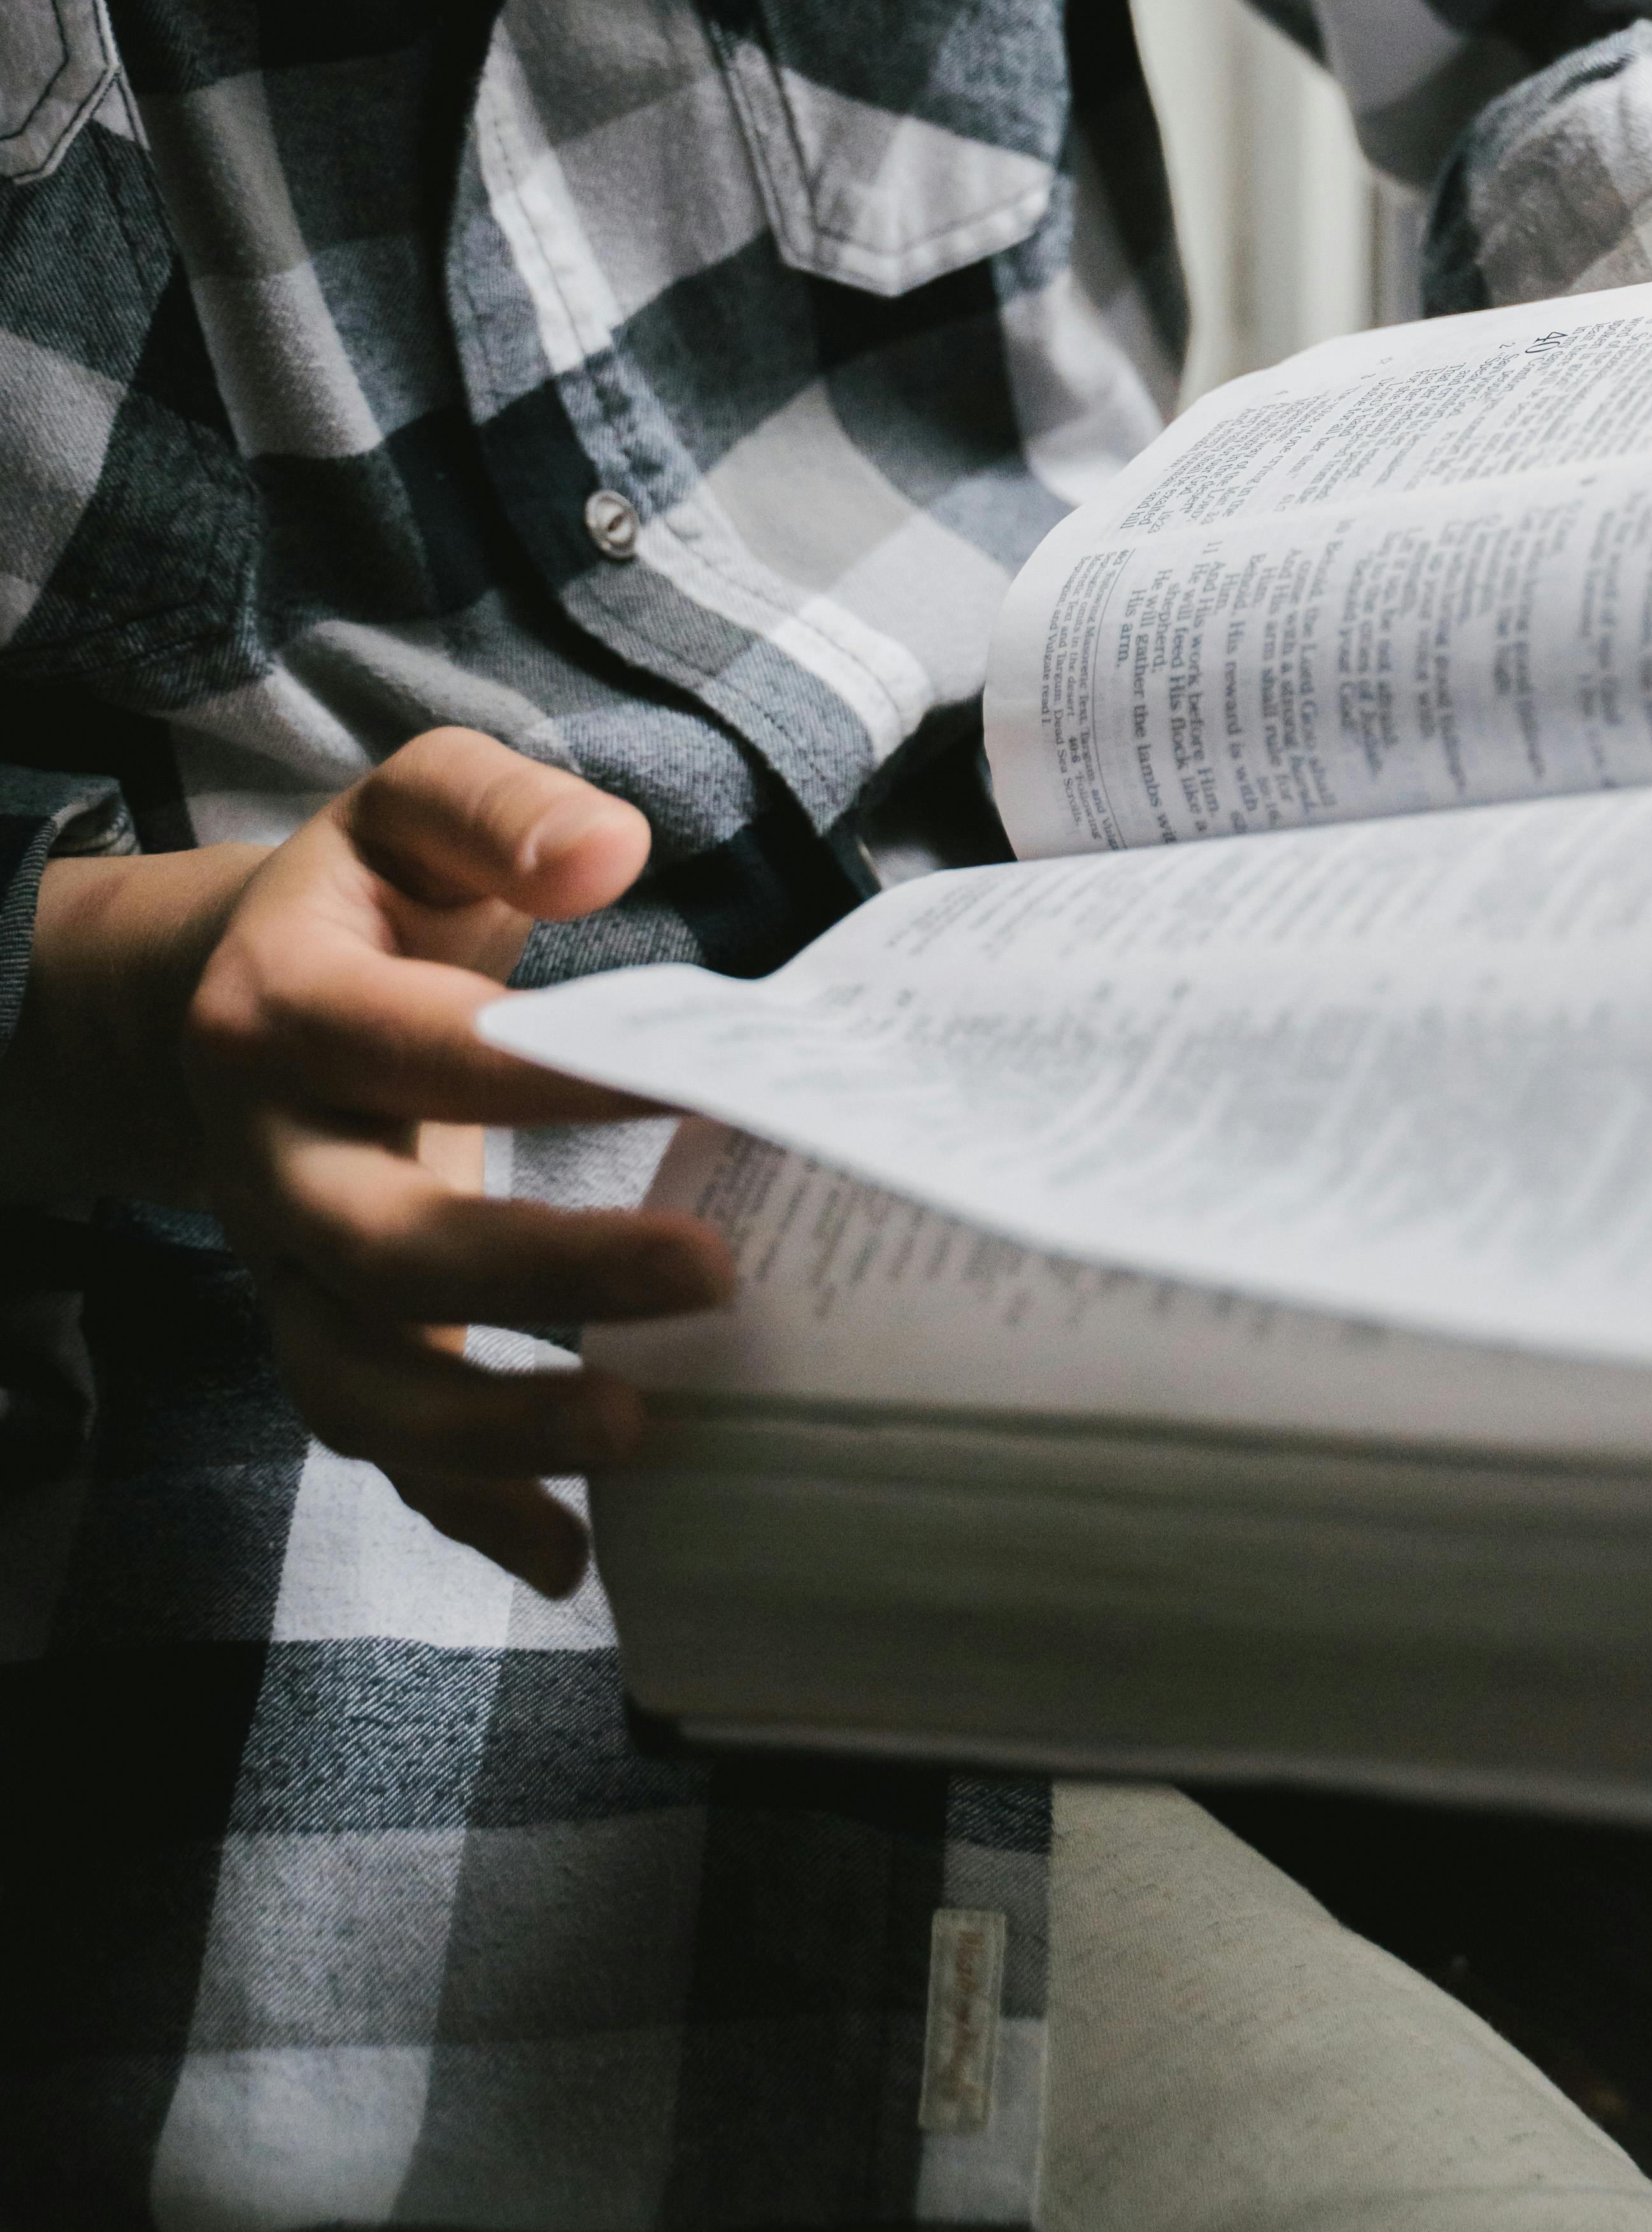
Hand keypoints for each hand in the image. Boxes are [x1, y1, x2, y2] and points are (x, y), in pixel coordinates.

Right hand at [18, 730, 731, 1595]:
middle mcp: (268, 1158)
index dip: (537, 1074)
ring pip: (356, 1382)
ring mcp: (291, 1269)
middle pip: (378, 1246)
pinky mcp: (333, 1335)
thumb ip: (502, 811)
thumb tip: (608, 850)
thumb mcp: (417, 807)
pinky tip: (573, 1555)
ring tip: (637, 1433)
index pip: (408, 1050)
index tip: (681, 1079)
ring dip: (491, 1431)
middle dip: (537, 1278)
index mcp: (281, 1011)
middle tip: (706, 1275)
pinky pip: (380, 1446)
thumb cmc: (369, 898)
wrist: (234, 991)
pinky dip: (465, 1511)